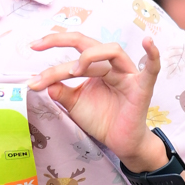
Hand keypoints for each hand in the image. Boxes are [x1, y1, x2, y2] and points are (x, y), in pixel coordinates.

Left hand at [29, 32, 166, 167]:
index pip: (74, 49)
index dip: (53, 45)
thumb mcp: (75, 104)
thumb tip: (46, 83)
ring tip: (73, 70)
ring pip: (112, 51)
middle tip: (38, 46)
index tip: (32, 48)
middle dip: (61, 41)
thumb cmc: (101, 119)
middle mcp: (112, 65)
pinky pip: (152, 69)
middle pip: (88, 44)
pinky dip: (152, 54)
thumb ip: (61, 92)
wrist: (120, 142)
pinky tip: (148, 42)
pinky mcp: (141, 88)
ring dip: (89, 56)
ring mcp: (128, 75)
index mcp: (96, 66)